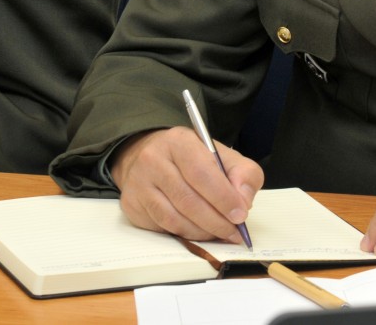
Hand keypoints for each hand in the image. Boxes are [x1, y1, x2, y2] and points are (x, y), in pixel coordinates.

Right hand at [110, 127, 263, 242]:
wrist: (150, 156)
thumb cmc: (191, 158)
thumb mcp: (221, 155)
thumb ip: (243, 173)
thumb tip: (243, 200)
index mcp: (178, 141)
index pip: (201, 172)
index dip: (223, 197)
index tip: (240, 214)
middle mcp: (153, 160)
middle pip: (187, 200)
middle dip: (216, 221)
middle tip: (234, 232)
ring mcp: (138, 183)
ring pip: (174, 219)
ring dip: (202, 232)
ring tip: (219, 233)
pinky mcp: (132, 205)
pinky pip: (162, 228)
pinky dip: (186, 235)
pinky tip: (199, 232)